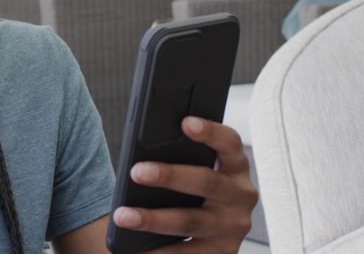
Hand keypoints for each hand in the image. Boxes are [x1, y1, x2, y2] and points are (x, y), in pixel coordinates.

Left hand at [112, 117, 258, 253]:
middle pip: (206, 181)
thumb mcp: (193, 170)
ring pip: (190, 220)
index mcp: (236, 167)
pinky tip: (134, 249)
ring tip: (123, 216)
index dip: (210, 131)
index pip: (230, 143)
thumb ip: (179, 157)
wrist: (209, 234)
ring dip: (154, 219)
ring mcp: (233, 227)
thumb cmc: (191, 189)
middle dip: (169, 175)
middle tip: (136, 171)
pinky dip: (158, 251)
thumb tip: (143, 156)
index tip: (186, 122)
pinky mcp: (223, 253)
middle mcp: (241, 196)